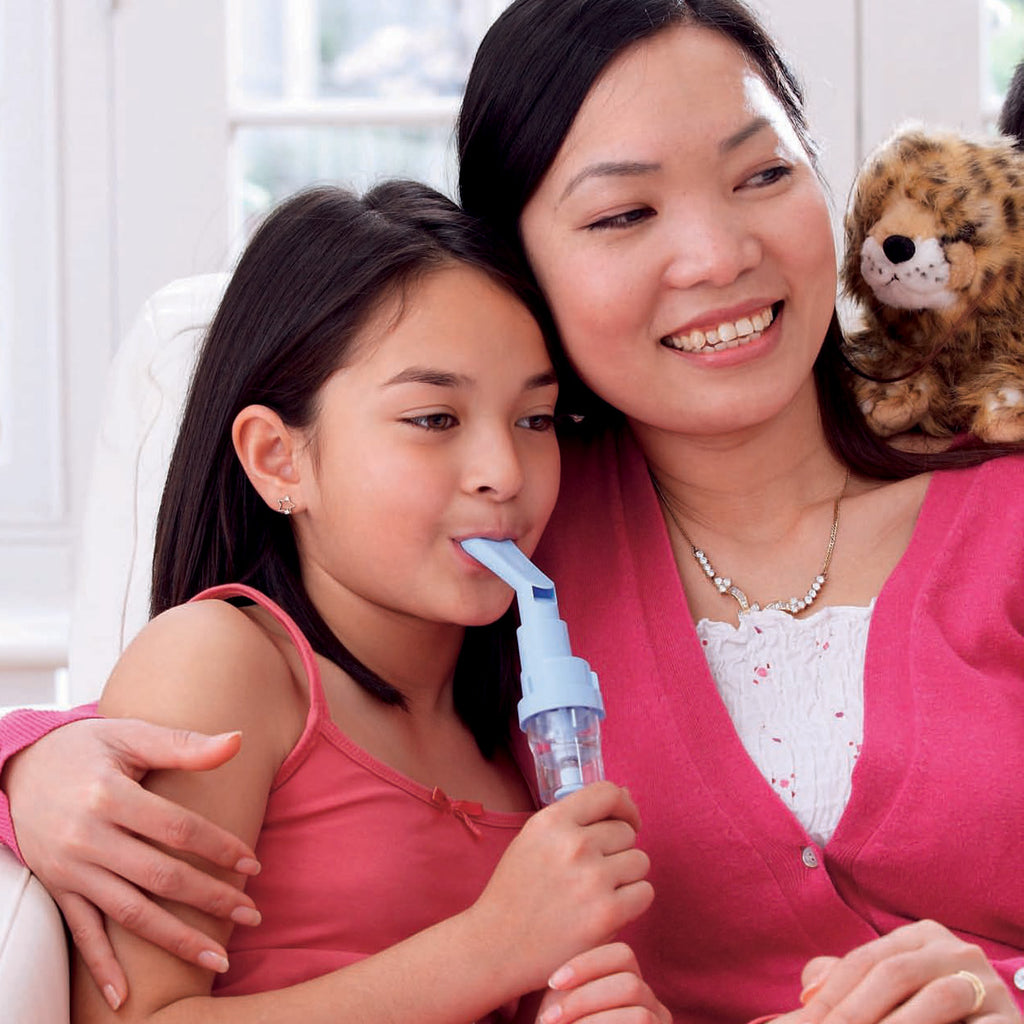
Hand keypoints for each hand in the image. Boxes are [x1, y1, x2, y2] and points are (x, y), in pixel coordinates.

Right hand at [3, 718, 261, 1007]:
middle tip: (253, 915)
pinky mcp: (57, 887)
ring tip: (219, 958)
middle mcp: (88, 837)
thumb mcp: (132, 735)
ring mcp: (70, 868)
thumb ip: (184, 745)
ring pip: (130, 913)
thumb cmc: (88, 747)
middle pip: (160, 877)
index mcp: (110, 796)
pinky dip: (101, 967)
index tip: (253, 865)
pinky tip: (124, 997)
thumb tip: (237, 741)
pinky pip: (80, 932)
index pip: (177, 829)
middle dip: (211, 900)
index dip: (219, 848)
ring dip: (175, 940)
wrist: (21, 764)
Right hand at [468, 781, 653, 992]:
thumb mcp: (534, 840)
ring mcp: (592, 878)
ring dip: (627, 875)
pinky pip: (644, 892)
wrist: (495, 947)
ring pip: (640, 860)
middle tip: (596, 871)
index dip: (625, 806)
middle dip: (619, 849)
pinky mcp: (607, 914)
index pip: (608, 793)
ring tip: (601, 891)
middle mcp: (573, 844)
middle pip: (627, 831)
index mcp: (551, 821)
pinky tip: (610, 909)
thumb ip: (577, 818)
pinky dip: (633, 901)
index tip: (627, 822)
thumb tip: (626, 795)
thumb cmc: (516, 893)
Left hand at [535, 942, 670, 1022]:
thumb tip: (555, 961)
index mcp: (629, 981)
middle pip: (629, 978)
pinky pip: (638, 1020)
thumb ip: (564, 982)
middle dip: (584, 996)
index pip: (621, 954)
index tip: (552, 981)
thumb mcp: (560, 1006)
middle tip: (548, 1018)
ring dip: (589, 1013)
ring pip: (634, 999)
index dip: (586, 963)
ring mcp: (660, 1023)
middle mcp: (652, 1002)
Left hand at [796, 920, 1021, 1023]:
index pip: (864, 960)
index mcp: (921, 936)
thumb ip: (844, 987)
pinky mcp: (1011, 1022)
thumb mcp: (887, 997)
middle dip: (853, 1012)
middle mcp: (957, 950)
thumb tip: (804, 998)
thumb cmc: (925, 1020)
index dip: (829, 995)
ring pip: (935, 998)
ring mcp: (990, 985)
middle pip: (893, 974)